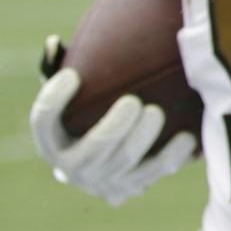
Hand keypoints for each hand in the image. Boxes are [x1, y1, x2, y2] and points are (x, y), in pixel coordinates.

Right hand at [29, 64, 194, 205]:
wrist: (97, 165)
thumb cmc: (83, 114)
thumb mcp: (69, 97)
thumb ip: (58, 68)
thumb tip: (55, 42)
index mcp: (51, 139)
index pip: (43, 120)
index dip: (54, 99)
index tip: (73, 76)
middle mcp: (71, 167)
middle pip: (94, 149)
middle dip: (114, 127)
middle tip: (133, 102)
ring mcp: (101, 182)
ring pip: (125, 163)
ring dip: (143, 139)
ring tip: (156, 113)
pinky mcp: (128, 189)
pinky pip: (154, 173)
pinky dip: (172, 154)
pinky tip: (188, 137)